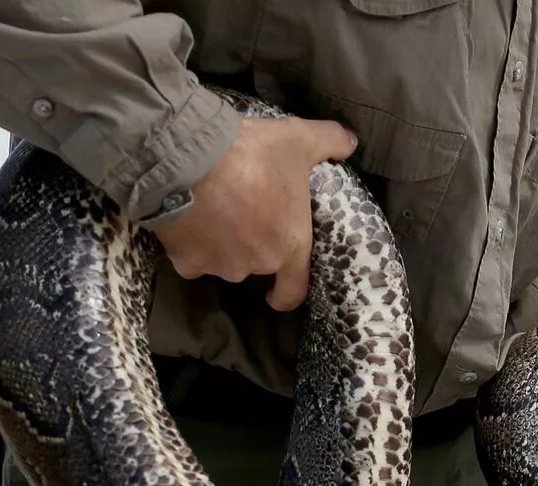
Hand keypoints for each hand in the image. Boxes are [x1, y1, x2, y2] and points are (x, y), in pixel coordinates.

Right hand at [150, 117, 357, 311]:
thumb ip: (329, 141)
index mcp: (289, 246)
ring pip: (223, 261)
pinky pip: (191, 258)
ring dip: (222, 245)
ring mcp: (219, 266)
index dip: (286, 293)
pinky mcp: (186, 261)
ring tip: (215, 211)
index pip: (293, 290)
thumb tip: (350, 142)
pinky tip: (189, 219)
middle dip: (251, 245)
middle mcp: (255, 264)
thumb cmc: (254, 155)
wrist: (191, 160)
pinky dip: (192, 244)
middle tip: (244, 214)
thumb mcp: (299, 139)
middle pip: (256, 264)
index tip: (278, 292)